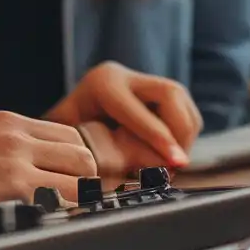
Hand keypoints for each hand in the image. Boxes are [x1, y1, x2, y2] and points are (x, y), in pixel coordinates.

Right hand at [0, 110, 97, 222]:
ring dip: (77, 199)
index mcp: (6, 122)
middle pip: (82, 153)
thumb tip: (35, 171)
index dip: (74, 162)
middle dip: (83, 180)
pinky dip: (64, 214)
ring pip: (82, 176)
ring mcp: (17, 160)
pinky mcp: (14, 188)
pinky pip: (64, 201)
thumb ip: (4, 150)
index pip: (68, 134)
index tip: (71, 182)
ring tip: (59, 217)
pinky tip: (47, 226)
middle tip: (71, 205)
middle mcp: (15, 135)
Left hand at [48, 63, 200, 171]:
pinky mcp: (157, 90)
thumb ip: (94, 154)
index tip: (176, 162)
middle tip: (177, 166)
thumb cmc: (65, 136)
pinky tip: (169, 153)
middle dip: (179, 133)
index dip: (161, 138)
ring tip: (172, 164)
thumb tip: (123, 174)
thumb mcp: (70, 142)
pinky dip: (184, 134)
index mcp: (102, 86)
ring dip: (185, 135)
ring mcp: (143, 79)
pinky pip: (184, 109)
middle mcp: (125, 76)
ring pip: (182, 100)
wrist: (67, 120)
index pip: (139, 112)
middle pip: (170, 94)